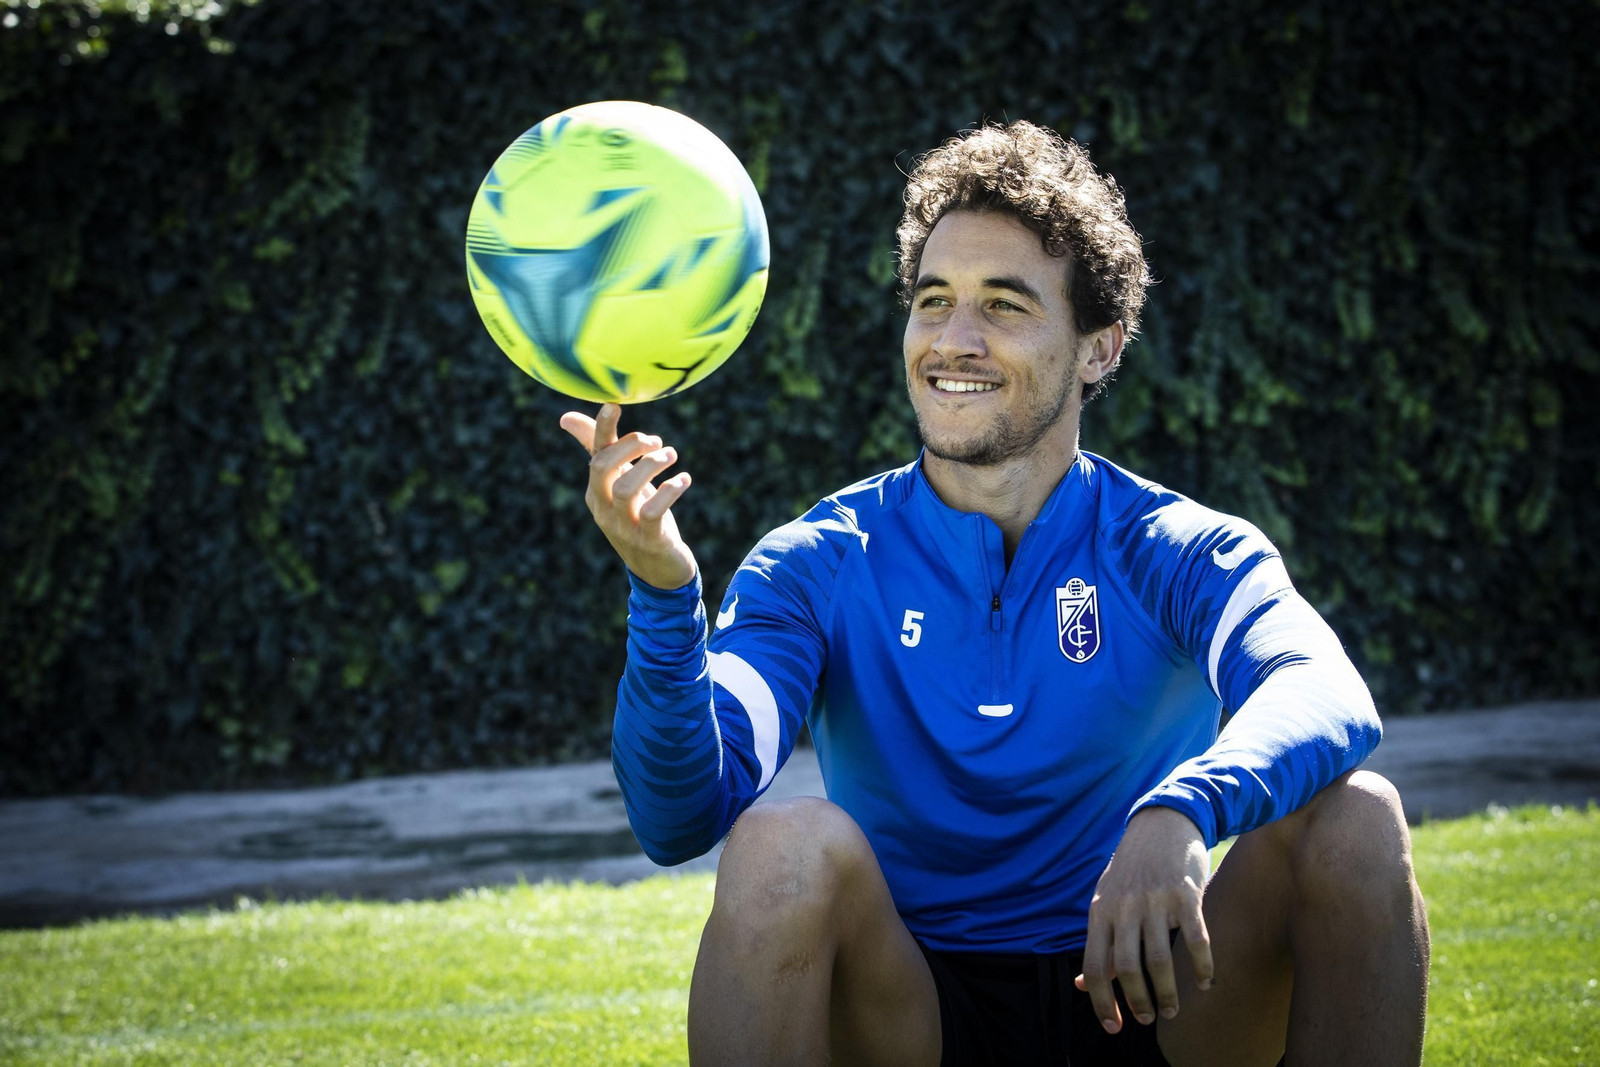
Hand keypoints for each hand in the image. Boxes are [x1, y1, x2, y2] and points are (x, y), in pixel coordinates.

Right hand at [559, 403, 696, 590]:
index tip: (614, 404)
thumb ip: (600, 451)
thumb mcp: (620, 484)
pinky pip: (652, 512)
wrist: (659, 571)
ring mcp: (623, 526)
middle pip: (602, 468)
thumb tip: (565, 417)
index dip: (602, 428)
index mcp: (596, 491)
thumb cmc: (639, 518)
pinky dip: (669, 490)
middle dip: (629, 446)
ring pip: (625, 489)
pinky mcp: (648, 540)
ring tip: (671, 455)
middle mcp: (603, 508)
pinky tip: (683, 479)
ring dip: (651, 465)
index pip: (594, 454)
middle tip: (656, 440)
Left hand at [1074, 806, 1214, 1033]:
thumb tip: (1082, 984)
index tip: (1115, 1026)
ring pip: (1160, 961)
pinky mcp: (1186, 895)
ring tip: (1172, 1009)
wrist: (1163, 822)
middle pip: (1128, 968)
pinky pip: (1196, 940)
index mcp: (1100, 910)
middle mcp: (1125, 907)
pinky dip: (1202, 967)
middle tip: (1149, 1018)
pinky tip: (1205, 982)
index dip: (1102, 1001)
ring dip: (1168, 993)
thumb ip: (1100, 942)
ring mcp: (1155, 900)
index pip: (1096, 965)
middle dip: (1138, 1002)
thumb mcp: (1107, 900)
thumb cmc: (1132, 869)